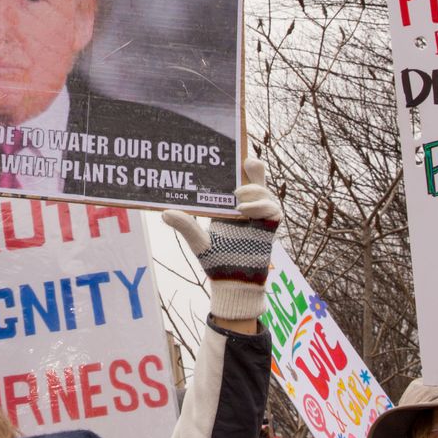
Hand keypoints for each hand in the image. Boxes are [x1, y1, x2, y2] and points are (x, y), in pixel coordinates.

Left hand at [162, 158, 280, 322]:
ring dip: (253, 189)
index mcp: (228, 205)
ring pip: (264, 190)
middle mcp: (246, 206)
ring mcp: (259, 215)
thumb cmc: (216, 261)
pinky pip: (272, 208)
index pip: (234, 180)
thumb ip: (185, 226)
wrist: (234, 283)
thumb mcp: (198, 241)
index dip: (236, 166)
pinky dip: (261, 206)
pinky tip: (245, 211)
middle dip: (254, 167)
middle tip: (247, 161)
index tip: (232, 154)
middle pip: (254, 179)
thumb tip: (165, 213)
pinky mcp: (269, 226)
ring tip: (237, 198)